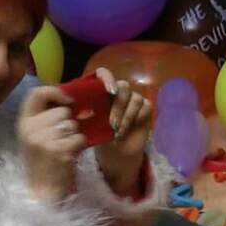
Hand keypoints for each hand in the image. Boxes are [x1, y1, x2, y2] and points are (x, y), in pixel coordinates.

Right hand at [17, 84, 86, 202]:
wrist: (43, 190)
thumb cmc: (44, 161)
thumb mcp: (37, 135)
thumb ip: (47, 116)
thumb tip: (72, 99)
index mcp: (23, 122)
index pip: (36, 93)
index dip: (55, 92)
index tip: (68, 101)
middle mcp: (30, 129)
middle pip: (62, 111)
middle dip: (69, 122)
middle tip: (64, 138)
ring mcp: (43, 140)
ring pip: (72, 124)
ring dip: (75, 134)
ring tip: (66, 147)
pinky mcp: (59, 151)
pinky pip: (79, 137)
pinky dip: (80, 145)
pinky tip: (71, 154)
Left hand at [93, 68, 152, 193]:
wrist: (115, 152)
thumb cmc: (100, 137)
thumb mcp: (89, 125)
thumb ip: (86, 113)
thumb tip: (80, 108)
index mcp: (102, 91)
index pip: (104, 73)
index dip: (107, 78)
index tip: (109, 91)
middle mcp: (119, 92)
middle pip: (123, 86)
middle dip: (118, 106)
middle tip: (112, 124)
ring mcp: (133, 99)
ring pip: (135, 98)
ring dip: (127, 116)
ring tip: (118, 131)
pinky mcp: (146, 107)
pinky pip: (145, 106)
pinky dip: (136, 118)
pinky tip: (127, 130)